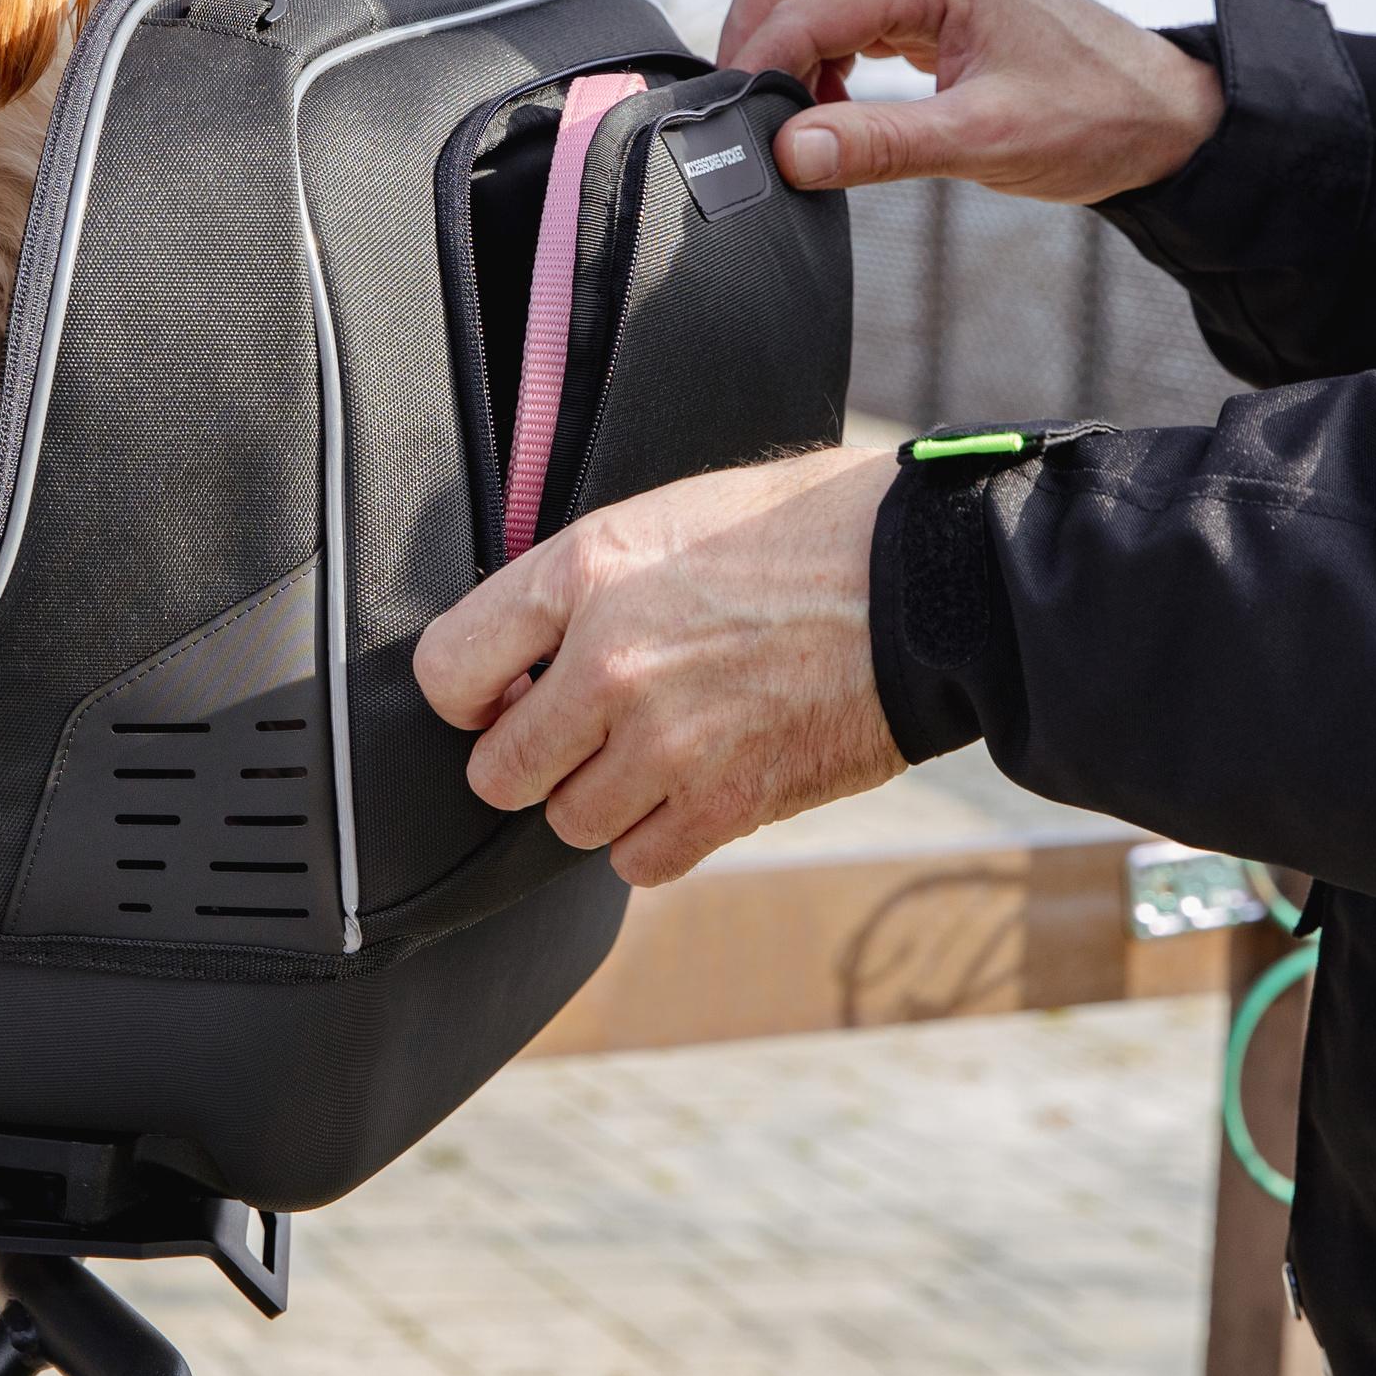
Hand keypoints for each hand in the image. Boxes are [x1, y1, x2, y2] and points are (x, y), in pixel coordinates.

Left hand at [417, 448, 903, 885]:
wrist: (928, 581)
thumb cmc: (811, 532)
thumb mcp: (671, 514)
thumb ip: (586, 582)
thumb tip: (528, 645)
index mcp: (587, 571)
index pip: (447, 670)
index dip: (467, 695)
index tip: (501, 698)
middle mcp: (610, 663)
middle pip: (499, 772)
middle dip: (529, 760)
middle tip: (575, 735)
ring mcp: (668, 743)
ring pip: (569, 823)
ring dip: (599, 800)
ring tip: (653, 752)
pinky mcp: (728, 802)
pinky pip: (641, 861)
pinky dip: (657, 838)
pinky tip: (692, 787)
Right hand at [719, 0, 1225, 204]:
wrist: (1171, 118)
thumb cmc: (1099, 119)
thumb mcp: (987, 140)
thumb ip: (882, 144)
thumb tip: (792, 152)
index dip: (758, 61)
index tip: (743, 128)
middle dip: (755, 40)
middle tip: (754, 120)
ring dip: (786, 48)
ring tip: (797, 122)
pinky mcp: (933, 6)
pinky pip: (845, 11)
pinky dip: (819, 54)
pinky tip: (835, 108)